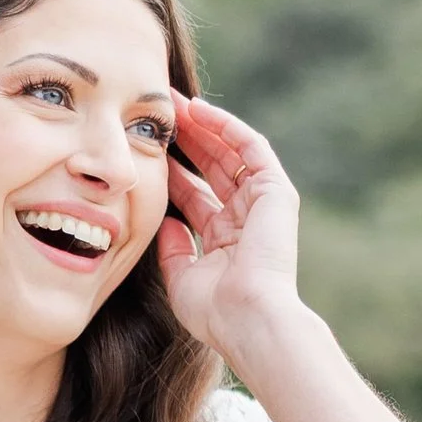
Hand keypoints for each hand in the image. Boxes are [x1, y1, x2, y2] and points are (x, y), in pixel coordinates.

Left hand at [160, 95, 301, 357]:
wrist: (249, 318)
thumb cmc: (215, 311)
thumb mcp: (182, 277)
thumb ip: (173, 247)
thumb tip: (163, 221)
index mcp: (224, 241)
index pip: (195, 196)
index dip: (171, 171)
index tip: (145, 151)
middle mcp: (246, 218)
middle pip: (212, 169)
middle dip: (186, 140)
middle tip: (158, 115)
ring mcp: (263, 204)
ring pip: (231, 152)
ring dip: (204, 126)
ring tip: (175, 103)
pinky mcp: (276, 191)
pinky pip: (251, 147)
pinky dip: (226, 127)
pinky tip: (200, 110)